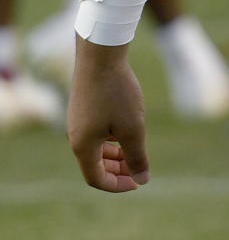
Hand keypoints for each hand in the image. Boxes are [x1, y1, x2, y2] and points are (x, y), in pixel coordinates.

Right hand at [67, 39, 149, 191]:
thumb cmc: (116, 92)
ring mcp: (76, 120)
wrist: (100, 54)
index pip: (96, 179)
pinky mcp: (82, 107)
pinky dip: (111, 138)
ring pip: (96, 148)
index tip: (138, 181)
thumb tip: (143, 180)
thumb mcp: (133, 127)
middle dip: (118, 171)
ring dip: (115, 155)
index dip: (118, 185)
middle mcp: (75, 136)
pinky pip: (95, 132)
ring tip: (136, 149)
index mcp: (83, 146)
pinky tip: (128, 128)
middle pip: (95, 165)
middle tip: (140, 168)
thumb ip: (137, 156)